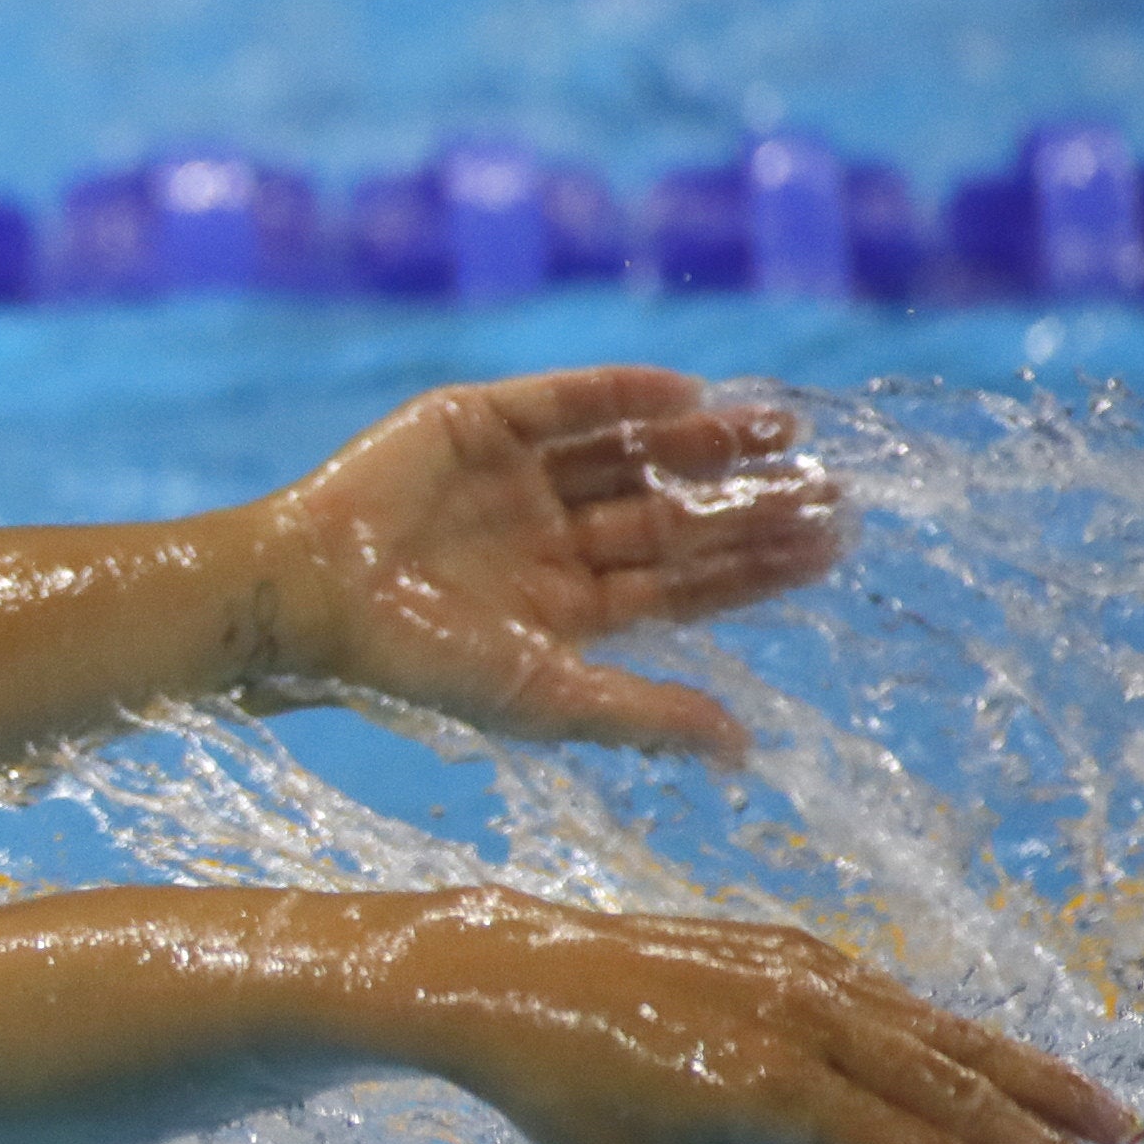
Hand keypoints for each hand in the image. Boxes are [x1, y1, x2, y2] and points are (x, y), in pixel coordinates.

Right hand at [271, 366, 841, 763]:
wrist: (309, 594)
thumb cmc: (416, 662)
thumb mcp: (544, 698)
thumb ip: (642, 715)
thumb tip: (746, 752)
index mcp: (561, 609)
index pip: (680, 583)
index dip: (753, 565)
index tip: (831, 542)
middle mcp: (545, 541)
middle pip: (668, 517)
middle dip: (746, 502)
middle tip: (833, 485)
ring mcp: (511, 479)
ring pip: (629, 454)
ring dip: (703, 442)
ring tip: (782, 429)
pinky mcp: (472, 422)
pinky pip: (564, 400)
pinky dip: (625, 393)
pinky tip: (690, 391)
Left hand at [391, 889, 1143, 1143]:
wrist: (503, 977)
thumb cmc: (570, 1101)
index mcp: (773, 1094)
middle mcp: (804, 1023)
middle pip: (958, 1099)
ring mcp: (803, 974)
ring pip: (947, 1040)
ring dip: (1037, 1090)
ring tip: (1118, 1133)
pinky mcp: (792, 947)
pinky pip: (902, 1001)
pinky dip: (971, 1039)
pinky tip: (1017, 1074)